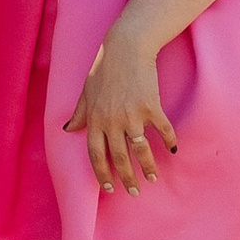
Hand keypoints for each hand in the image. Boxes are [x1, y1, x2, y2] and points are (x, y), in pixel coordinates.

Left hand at [65, 15, 177, 194]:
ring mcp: (132, 115)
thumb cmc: (105, 67)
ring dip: (148, 167)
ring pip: (140, 150)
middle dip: (127, 178)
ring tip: (153, 178)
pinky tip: (172, 150)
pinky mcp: (151, 106)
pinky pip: (162, 130)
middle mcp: (112, 121)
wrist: (126, 47)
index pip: (96, 155)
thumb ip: (79, 112)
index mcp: (95, 119)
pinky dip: (168, 141)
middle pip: (119, 157)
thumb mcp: (87, 91)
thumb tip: (67, 129)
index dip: (102, 174)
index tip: (110, 188)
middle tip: (135, 192)